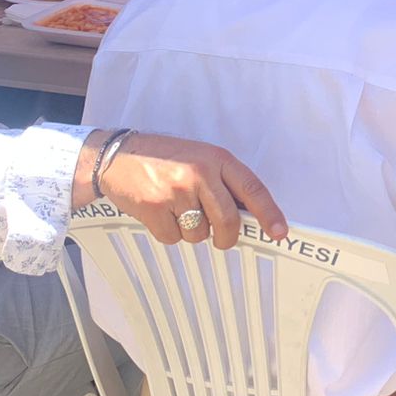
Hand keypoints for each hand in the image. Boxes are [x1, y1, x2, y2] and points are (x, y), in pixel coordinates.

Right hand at [93, 132, 287, 248]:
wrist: (117, 156)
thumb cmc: (164, 158)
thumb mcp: (199, 157)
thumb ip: (222, 181)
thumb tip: (247, 215)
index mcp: (217, 159)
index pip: (252, 189)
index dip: (269, 213)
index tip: (278, 232)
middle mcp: (199, 174)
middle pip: (228, 221)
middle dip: (228, 237)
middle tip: (222, 239)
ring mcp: (175, 192)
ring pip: (199, 233)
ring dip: (192, 231)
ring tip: (178, 211)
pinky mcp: (153, 208)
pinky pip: (172, 237)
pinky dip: (169, 233)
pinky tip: (160, 214)